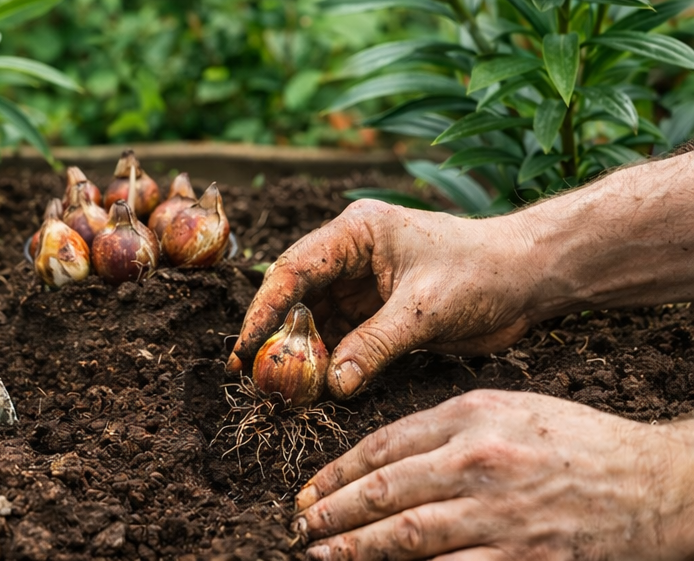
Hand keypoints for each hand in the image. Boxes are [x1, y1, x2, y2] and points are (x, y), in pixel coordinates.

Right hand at [228, 199, 538, 396]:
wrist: (528, 279)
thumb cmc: (480, 273)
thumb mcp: (423, 310)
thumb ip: (374, 346)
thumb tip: (331, 385)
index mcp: (356, 232)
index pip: (295, 269)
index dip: (264, 309)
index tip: (243, 347)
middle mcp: (351, 254)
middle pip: (298, 295)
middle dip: (275, 335)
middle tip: (251, 376)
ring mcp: (363, 284)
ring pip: (316, 319)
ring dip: (300, 352)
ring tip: (278, 390)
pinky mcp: (379, 312)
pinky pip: (342, 337)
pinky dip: (328, 362)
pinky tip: (315, 388)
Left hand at [293, 389, 693, 560]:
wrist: (653, 482)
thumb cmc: (573, 439)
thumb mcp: (505, 408)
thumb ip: (446, 427)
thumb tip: (385, 455)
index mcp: (471, 417)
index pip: (385, 444)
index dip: (340, 470)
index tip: (310, 488)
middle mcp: (481, 462)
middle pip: (389, 489)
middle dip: (336, 511)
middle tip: (301, 525)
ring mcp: (504, 515)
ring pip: (412, 535)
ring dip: (359, 548)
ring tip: (322, 554)